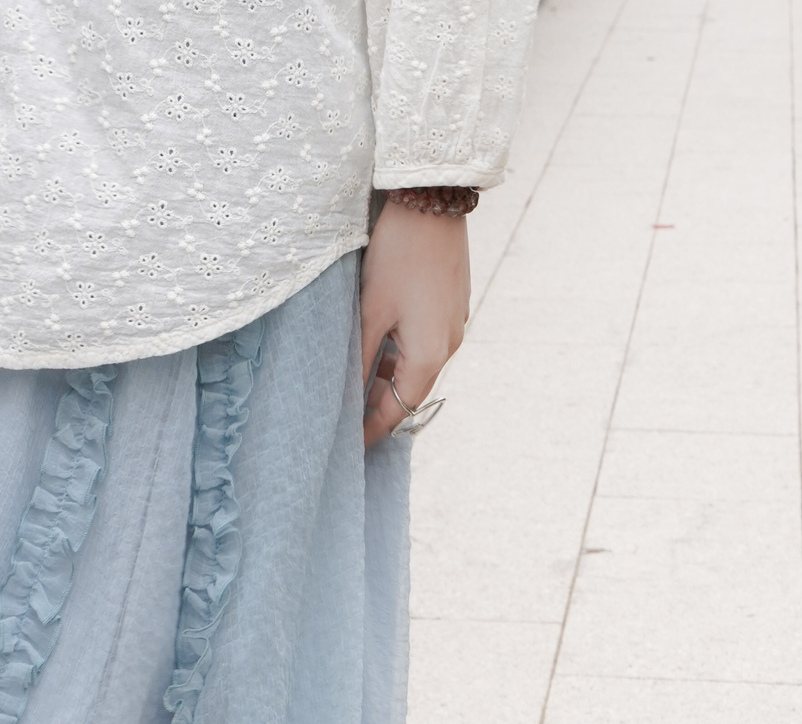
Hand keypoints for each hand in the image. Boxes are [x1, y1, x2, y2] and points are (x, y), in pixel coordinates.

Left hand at [360, 201, 471, 446]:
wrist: (433, 200)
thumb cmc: (398, 254)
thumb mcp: (370, 312)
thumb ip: (360, 359)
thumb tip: (346, 395)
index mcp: (430, 355)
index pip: (397, 410)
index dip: (371, 430)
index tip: (348, 445)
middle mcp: (449, 345)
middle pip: (410, 393)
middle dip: (380, 408)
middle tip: (348, 420)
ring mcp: (454, 325)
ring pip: (417, 368)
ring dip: (389, 379)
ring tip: (356, 384)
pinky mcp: (452, 305)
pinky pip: (425, 344)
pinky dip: (401, 355)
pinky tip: (377, 349)